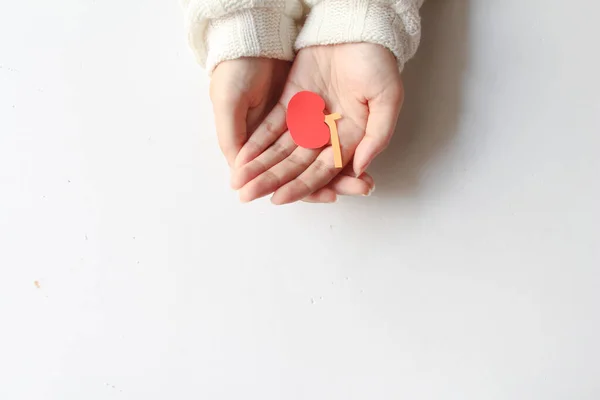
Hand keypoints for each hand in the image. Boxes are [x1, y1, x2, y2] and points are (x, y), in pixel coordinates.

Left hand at [231, 44, 403, 204]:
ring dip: (260, 166)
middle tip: (247, 196)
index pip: (323, 171)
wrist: (357, 28)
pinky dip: (257, 142)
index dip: (302, 186)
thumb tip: (361, 168)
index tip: (280, 198)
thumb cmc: (377, 62)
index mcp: (351, 139)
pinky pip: (271, 127)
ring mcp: (306, 120)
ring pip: (280, 150)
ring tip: (239, 183)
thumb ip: (377, 136)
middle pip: (296, 166)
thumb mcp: (388, 98)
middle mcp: (326, 135)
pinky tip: (243, 156)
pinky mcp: (290, 103)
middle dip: (271, 182)